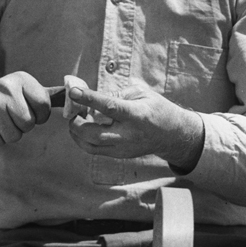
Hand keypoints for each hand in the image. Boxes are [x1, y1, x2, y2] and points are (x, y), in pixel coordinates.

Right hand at [0, 73, 53, 148]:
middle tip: (11, 117)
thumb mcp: (25, 92)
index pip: (44, 106)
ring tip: (0, 122)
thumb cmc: (3, 100)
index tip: (28, 111)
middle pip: (28, 123)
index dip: (39, 116)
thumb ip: (50, 96)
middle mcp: (6, 87)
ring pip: (14, 135)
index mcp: (21, 79)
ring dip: (9, 134)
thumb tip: (76, 96)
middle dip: (22, 126)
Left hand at [65, 82, 205, 171]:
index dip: (89, 98)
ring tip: (76, 120)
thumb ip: (117, 92)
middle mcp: (129, 134)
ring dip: (76, 133)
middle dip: (76, 123)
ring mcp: (124, 148)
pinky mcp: (120, 155)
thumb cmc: (156, 109)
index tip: (73, 92)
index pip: (109, 106)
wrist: (172, 134)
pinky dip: (83, 140)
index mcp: (136, 114)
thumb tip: (93, 95)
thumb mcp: (141, 93)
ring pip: (91, 146)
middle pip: (94, 134)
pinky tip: (83, 129)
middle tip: (73, 112)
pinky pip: (95, 151)